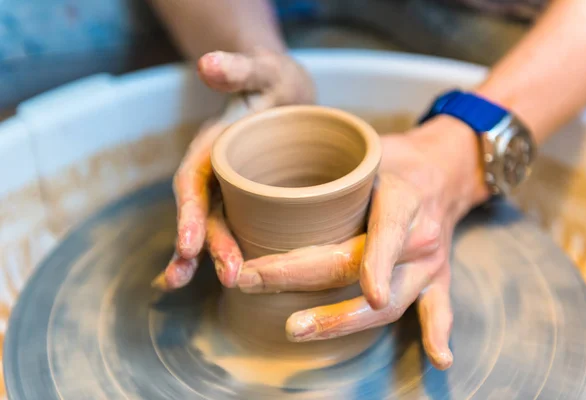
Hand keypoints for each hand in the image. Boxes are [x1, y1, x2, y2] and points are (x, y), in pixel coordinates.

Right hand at [152, 48, 313, 289]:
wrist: (284, 90)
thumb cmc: (272, 79)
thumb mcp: (260, 70)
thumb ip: (236, 68)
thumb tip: (207, 63)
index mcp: (211, 146)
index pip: (193, 182)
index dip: (189, 214)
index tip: (189, 244)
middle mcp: (215, 171)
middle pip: (206, 214)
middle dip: (211, 247)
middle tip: (232, 277)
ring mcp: (231, 188)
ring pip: (218, 228)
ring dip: (215, 260)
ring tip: (229, 287)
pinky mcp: (251, 199)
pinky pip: (237, 228)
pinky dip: (230, 254)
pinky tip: (238, 280)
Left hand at [235, 116, 490, 369]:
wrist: (443, 169)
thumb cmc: (395, 160)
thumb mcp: (369, 150)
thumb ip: (333, 168)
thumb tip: (269, 177)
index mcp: (404, 200)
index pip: (384, 233)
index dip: (366, 261)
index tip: (334, 280)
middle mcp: (421, 237)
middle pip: (361, 270)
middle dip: (302, 278)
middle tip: (254, 281)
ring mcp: (430, 264)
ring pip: (391, 305)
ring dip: (344, 320)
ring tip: (296, 328)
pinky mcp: (438, 281)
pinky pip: (439, 311)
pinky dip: (437, 334)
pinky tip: (438, 361)